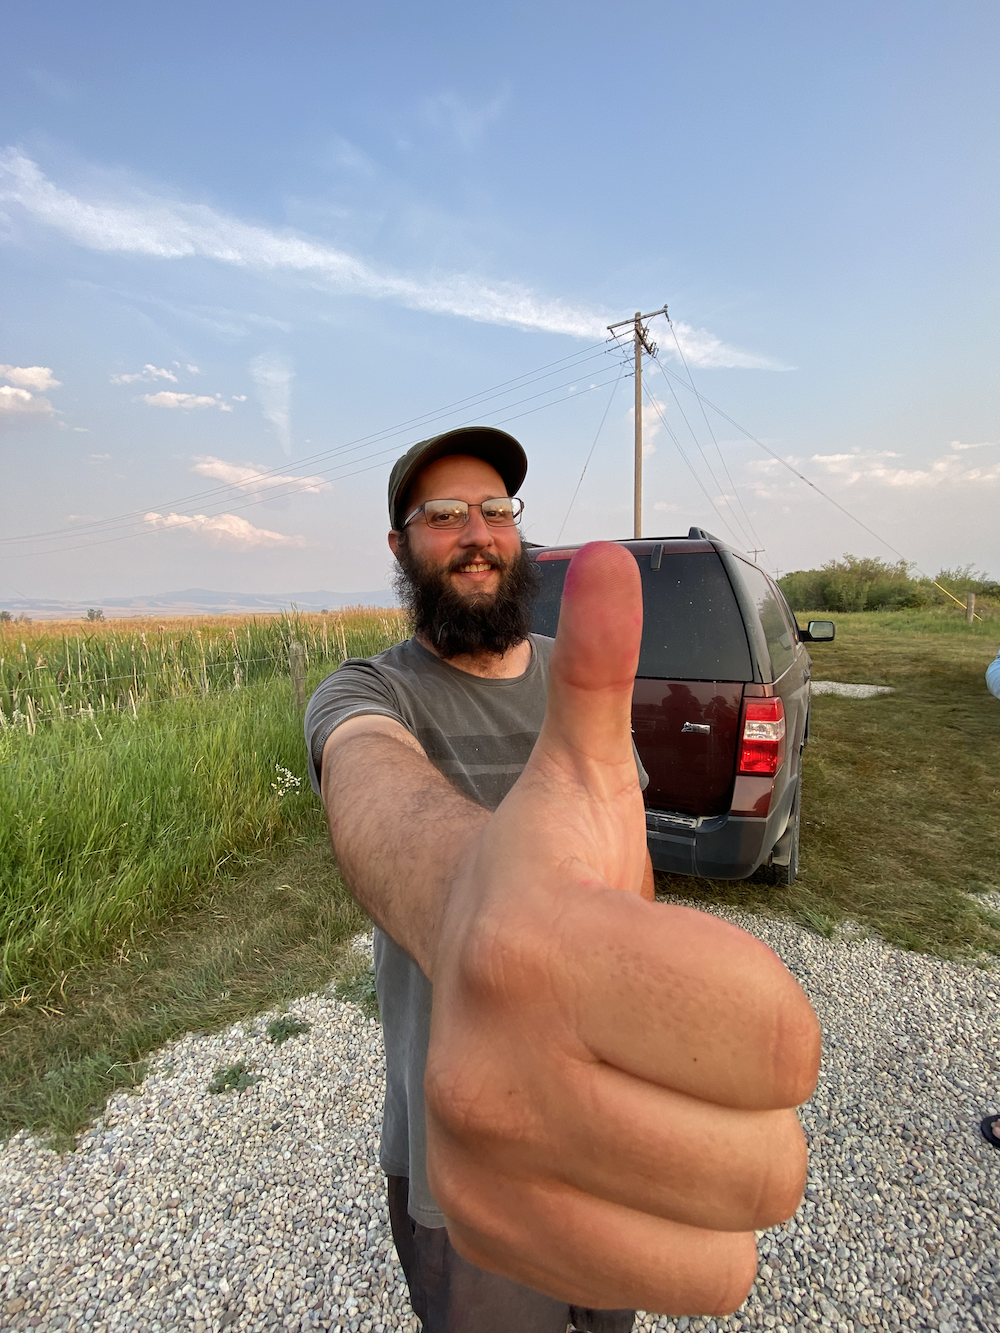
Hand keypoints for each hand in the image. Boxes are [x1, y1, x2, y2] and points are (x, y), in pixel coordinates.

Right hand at [424, 542, 820, 1315]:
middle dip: (755, 1095)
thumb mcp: (582, 780)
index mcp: (540, 946)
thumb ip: (602, 680)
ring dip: (729, 1163)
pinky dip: (696, 1234)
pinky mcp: (499, 1233)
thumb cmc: (548, 876)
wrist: (445, 968)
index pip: (781, 1035)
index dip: (775, 1005)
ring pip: (743, 1231)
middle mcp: (494, 1067)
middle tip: (686, 1045)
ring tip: (662, 1097)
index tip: (709, 978)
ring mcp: (490, 1166)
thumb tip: (611, 558)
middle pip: (773, 1151)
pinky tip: (637, 1160)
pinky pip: (696, 1287)